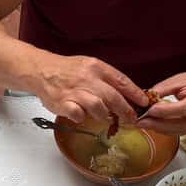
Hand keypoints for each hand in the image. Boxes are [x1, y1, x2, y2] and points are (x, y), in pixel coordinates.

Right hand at [31, 54, 147, 122]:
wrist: (41, 70)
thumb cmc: (67, 70)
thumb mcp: (90, 67)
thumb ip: (107, 79)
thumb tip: (128, 94)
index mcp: (96, 67)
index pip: (121, 81)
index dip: (135, 93)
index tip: (144, 102)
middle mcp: (86, 78)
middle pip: (112, 97)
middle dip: (125, 111)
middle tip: (132, 118)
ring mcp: (74, 91)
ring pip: (98, 107)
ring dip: (104, 115)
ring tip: (104, 117)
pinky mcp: (63, 103)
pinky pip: (78, 115)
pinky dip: (82, 118)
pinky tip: (81, 116)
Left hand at [140, 72, 185, 134]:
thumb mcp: (182, 79)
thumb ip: (164, 88)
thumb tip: (145, 97)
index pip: (183, 108)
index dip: (165, 111)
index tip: (149, 110)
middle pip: (181, 124)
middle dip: (158, 124)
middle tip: (141, 122)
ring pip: (179, 131)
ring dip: (160, 129)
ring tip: (144, 124)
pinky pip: (181, 133)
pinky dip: (166, 130)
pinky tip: (154, 126)